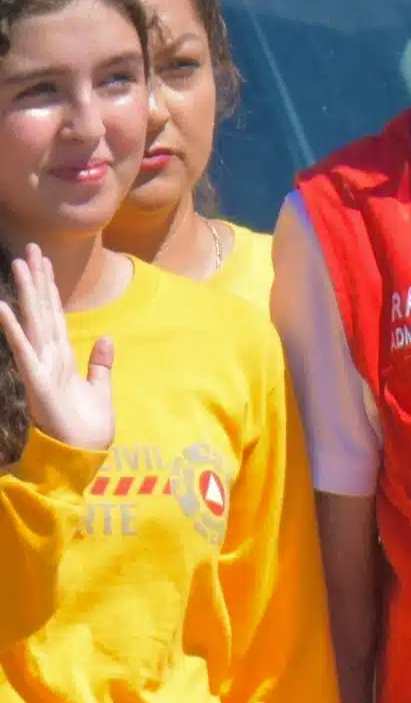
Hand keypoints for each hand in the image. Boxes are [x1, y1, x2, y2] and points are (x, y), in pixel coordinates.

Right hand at [0, 245, 112, 452]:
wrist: (81, 454)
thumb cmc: (87, 426)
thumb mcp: (100, 388)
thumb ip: (101, 363)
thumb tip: (108, 337)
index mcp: (62, 357)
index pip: (55, 314)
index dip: (50, 288)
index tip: (45, 261)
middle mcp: (48, 356)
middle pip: (43, 310)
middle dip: (38, 280)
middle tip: (31, 248)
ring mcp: (40, 366)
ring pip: (33, 322)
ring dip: (26, 294)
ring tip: (19, 265)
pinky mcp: (37, 381)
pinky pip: (23, 351)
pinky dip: (13, 330)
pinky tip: (3, 308)